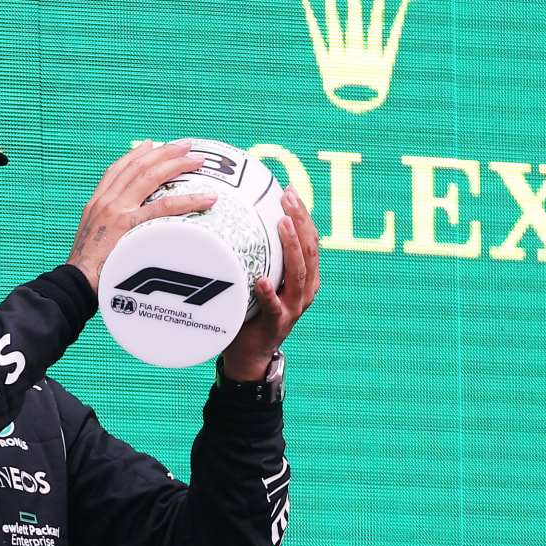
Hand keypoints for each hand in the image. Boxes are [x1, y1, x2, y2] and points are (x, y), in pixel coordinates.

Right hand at [68, 140, 217, 293]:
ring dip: (176, 165)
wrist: (74, 283)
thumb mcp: (91, 239)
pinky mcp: (129, 225)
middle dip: (163, 152)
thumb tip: (122, 230)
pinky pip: (164, 208)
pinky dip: (187, 201)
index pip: (117, 170)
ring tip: (197, 160)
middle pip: (137, 166)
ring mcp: (117, 211)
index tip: (151, 144)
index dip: (136, 155)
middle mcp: (106, 202)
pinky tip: (205, 198)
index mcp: (96, 203)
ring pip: (150, 177)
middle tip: (185, 145)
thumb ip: (107, 227)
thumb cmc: (86, 270)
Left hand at [220, 186, 320, 380]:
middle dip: (300, 221)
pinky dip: (270, 293)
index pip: (310, 240)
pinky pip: (275, 307)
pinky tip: (262, 280)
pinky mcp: (276, 324)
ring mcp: (292, 308)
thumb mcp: (258, 277)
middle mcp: (304, 290)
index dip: (303, 215)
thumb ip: (257, 256)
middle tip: (287, 197)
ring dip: (291, 247)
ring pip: (299, 273)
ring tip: (282, 224)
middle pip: (309, 250)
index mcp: (304, 277)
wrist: (248, 354)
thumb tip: (234, 218)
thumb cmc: (250, 310)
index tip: (289, 191)